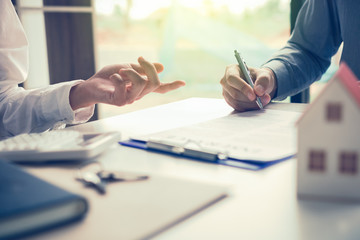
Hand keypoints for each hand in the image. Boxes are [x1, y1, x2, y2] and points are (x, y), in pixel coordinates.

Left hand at [70, 57, 184, 109]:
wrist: (90, 86)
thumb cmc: (108, 78)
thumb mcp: (128, 68)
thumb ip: (143, 69)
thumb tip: (162, 67)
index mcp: (142, 88)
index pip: (159, 88)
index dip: (171, 85)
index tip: (183, 82)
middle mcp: (138, 95)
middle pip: (154, 82)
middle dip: (149, 67)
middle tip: (139, 59)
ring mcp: (129, 100)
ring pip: (140, 83)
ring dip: (130, 71)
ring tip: (120, 71)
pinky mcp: (118, 101)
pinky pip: (124, 84)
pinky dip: (118, 76)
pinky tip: (113, 77)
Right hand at [220, 64, 276, 110]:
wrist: (258, 84)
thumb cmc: (259, 76)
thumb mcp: (265, 75)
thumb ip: (263, 80)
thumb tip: (258, 91)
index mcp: (231, 70)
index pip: (232, 79)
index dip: (242, 87)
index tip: (254, 95)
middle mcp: (225, 81)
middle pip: (234, 93)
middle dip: (250, 99)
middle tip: (264, 99)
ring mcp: (226, 92)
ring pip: (236, 102)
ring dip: (251, 104)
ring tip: (264, 101)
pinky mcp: (229, 100)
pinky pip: (237, 107)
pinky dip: (248, 107)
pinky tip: (257, 104)